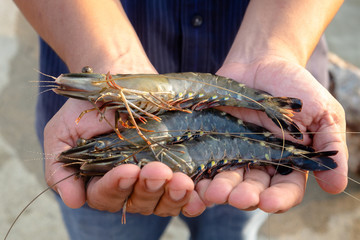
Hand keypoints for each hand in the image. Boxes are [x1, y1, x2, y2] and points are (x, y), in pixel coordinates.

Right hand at [44, 98, 205, 216]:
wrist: (120, 80)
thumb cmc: (88, 106)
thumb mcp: (63, 132)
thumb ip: (59, 165)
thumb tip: (72, 200)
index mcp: (100, 181)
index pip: (105, 196)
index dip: (115, 186)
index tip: (126, 169)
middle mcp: (129, 186)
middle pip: (138, 203)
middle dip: (148, 189)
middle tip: (159, 171)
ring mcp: (154, 180)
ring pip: (163, 201)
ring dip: (172, 194)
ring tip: (181, 180)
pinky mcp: (177, 169)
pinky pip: (185, 193)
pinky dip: (191, 197)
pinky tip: (196, 190)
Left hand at [195, 55, 346, 212]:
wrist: (262, 61)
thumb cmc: (296, 86)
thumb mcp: (323, 113)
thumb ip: (331, 147)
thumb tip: (337, 186)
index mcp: (289, 162)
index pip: (286, 189)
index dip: (279, 198)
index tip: (268, 201)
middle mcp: (260, 163)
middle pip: (253, 189)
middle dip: (245, 196)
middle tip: (237, 197)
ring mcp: (235, 153)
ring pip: (228, 179)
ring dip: (221, 189)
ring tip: (213, 192)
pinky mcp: (213, 140)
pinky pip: (205, 160)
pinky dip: (200, 173)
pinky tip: (195, 180)